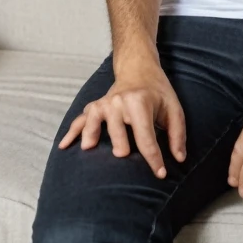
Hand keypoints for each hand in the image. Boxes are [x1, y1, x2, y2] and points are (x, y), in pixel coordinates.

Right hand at [57, 53, 186, 179]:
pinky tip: (63, 147)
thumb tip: (179, 159)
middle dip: (120, 142)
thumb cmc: (158, 92)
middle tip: (123, 156)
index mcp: (141, 102)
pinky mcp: (96, 107)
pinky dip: (71, 133)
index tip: (160, 174)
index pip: (147, 136)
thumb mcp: (174, 108)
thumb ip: (177, 134)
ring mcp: (105, 103)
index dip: (154, 158)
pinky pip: (80, 120)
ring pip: (94, 120)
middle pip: (118, 127)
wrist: (139, 68)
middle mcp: (120, 101)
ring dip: (91, 134)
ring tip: (89, 149)